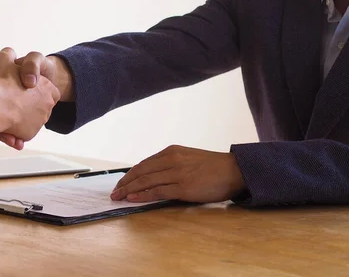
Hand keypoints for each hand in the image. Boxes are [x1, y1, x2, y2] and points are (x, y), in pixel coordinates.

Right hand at [0, 48, 60, 149]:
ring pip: (24, 122)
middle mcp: (48, 107)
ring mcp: (39, 123)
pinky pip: (19, 134)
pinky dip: (12, 133)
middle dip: (20, 106)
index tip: (18, 86)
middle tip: (5, 102)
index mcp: (49, 89)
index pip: (46, 89)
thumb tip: (7, 55)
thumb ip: (8, 55)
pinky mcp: (28, 135)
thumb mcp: (5, 58)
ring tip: (1, 115)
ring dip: (15, 121)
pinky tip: (2, 127)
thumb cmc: (1, 80)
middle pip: (31, 107)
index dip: (29, 87)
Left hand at [110, 145, 245, 202]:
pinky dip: (142, 195)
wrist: (234, 170)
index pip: (144, 164)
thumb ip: (171, 165)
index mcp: (172, 151)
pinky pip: (157, 191)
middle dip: (125, 182)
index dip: (130, 174)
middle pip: (141, 171)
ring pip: (146, 181)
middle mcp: (172, 159)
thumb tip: (153, 177)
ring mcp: (177, 173)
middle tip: (114, 192)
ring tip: (118, 197)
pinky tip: (132, 198)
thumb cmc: (212, 167)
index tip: (120, 183)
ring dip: (129, 189)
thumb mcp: (188, 158)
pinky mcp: (183, 187)